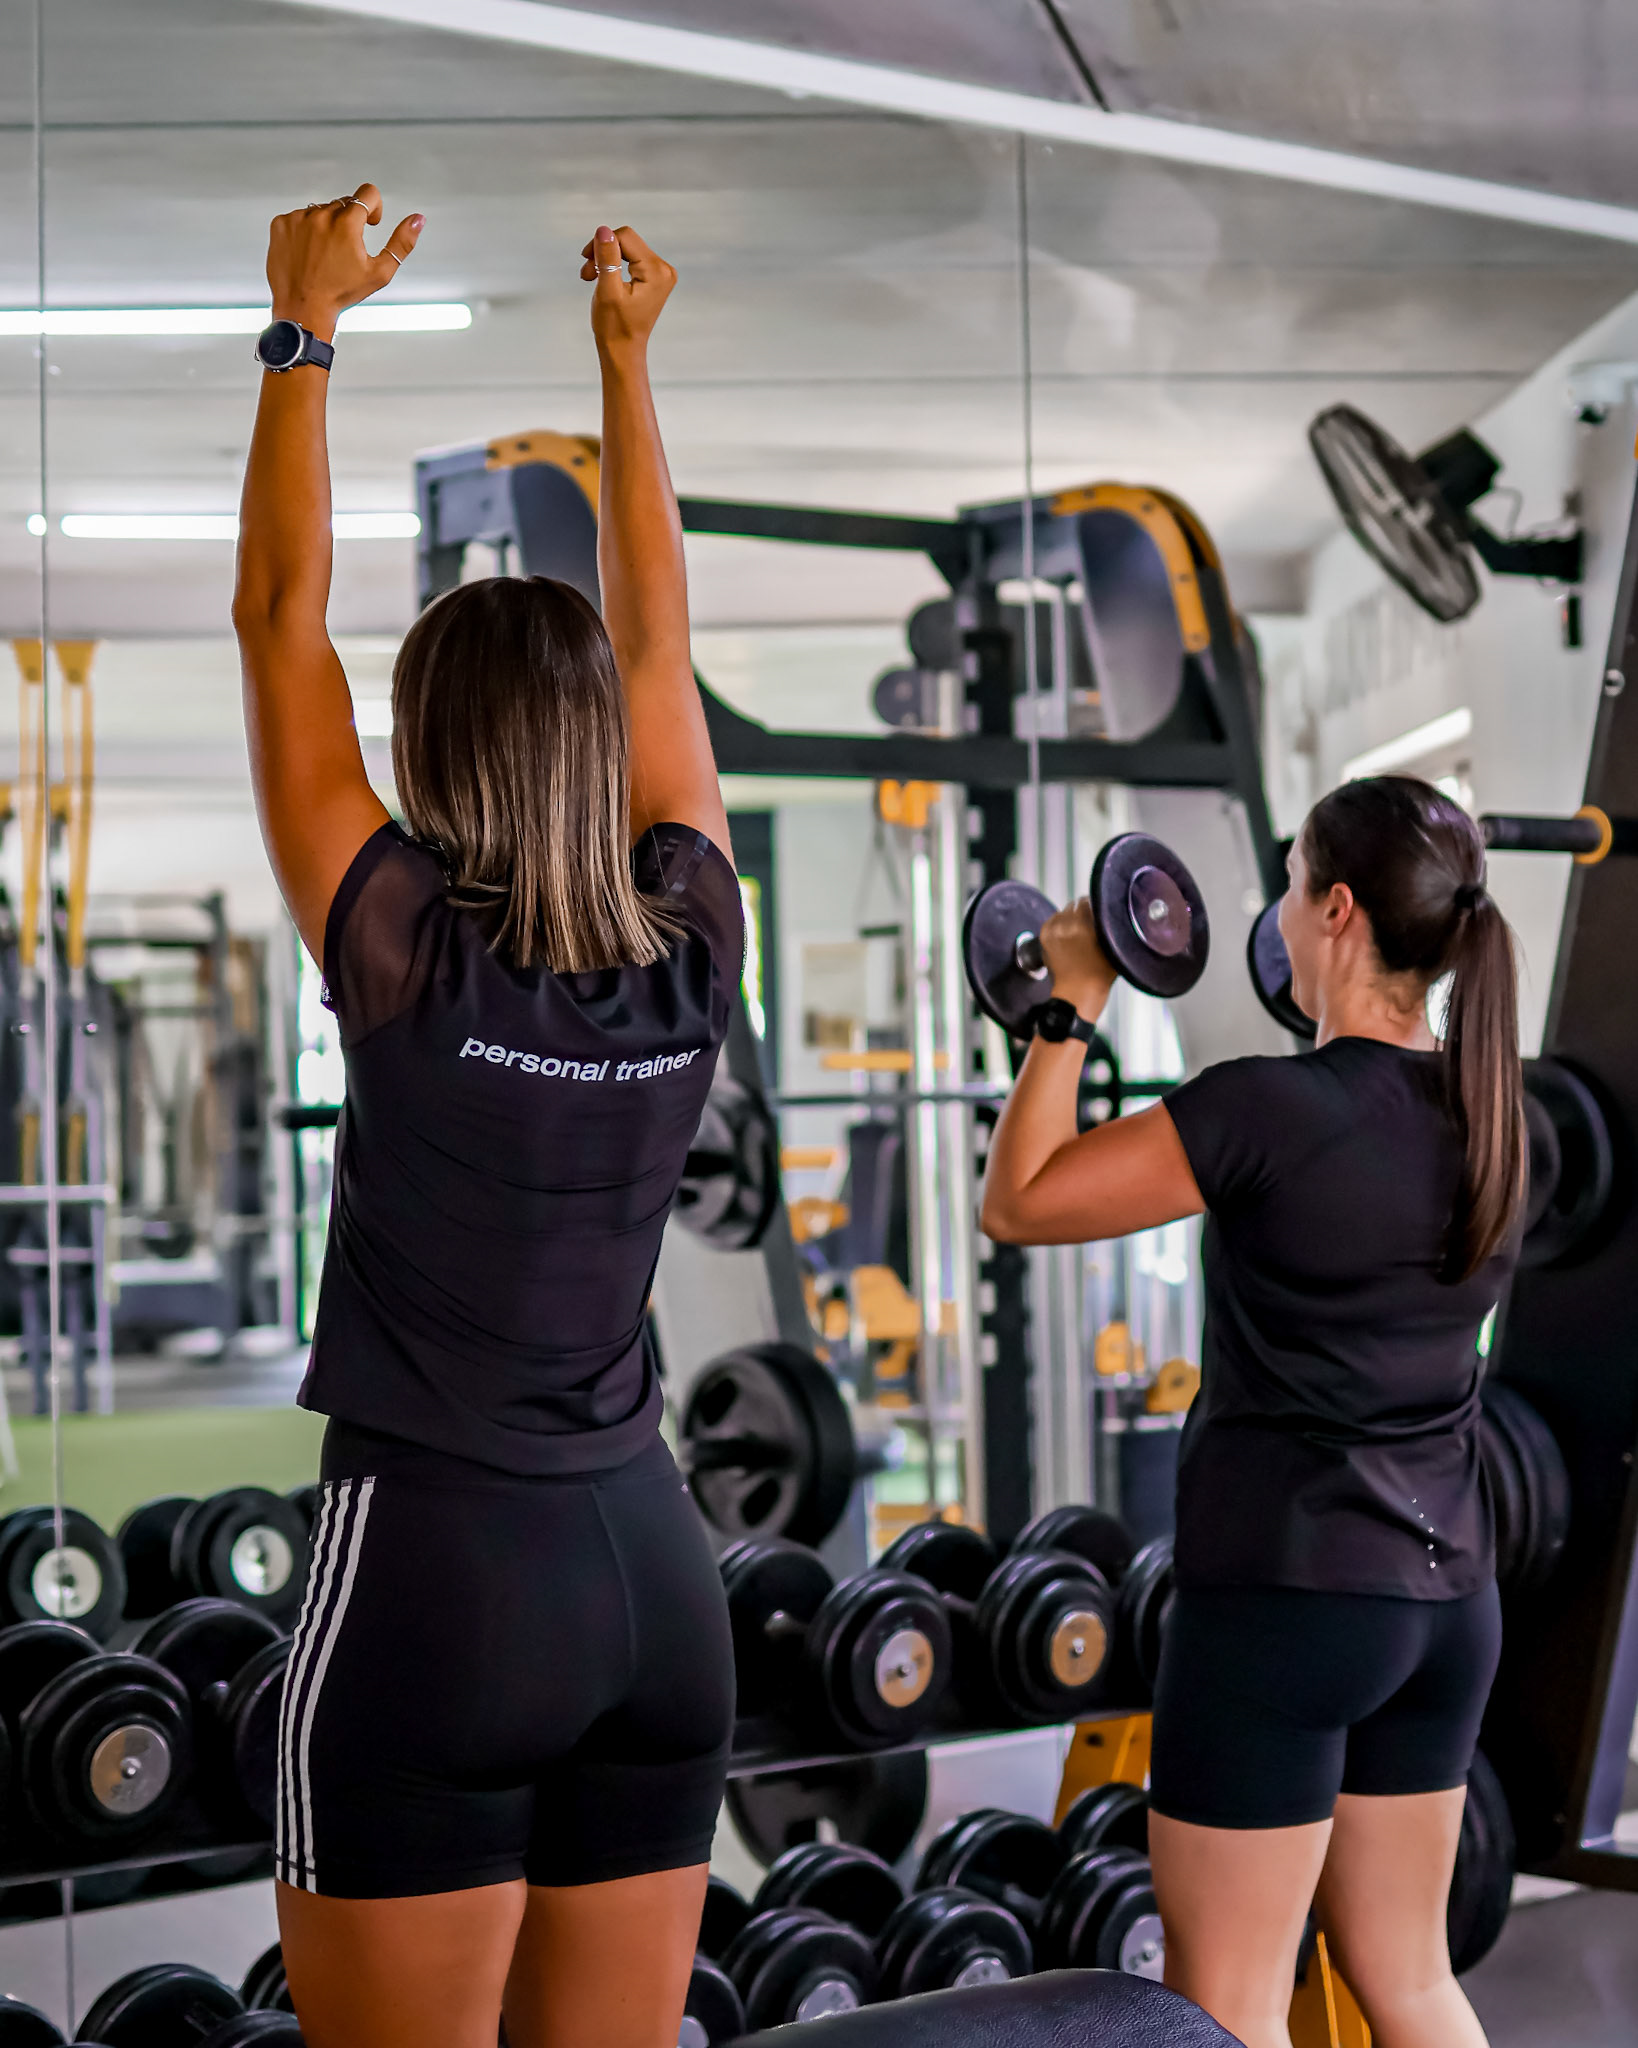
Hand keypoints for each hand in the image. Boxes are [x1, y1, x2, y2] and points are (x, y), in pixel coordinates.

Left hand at [266, 183, 421, 339]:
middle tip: (345, 250)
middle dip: (349, 221)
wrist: (303, 308)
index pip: (368, 193)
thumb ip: (401, 243)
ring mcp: (298, 218)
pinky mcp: (281, 224)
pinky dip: (305, 230)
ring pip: (321, 210)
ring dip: (327, 225)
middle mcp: (321, 215)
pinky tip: (308, 253)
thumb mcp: (379, 272)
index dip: (374, 208)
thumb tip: (417, 220)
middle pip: (344, 204)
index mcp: (347, 223)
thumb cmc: (340, 294)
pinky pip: (298, 217)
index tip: (370, 223)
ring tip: (325, 254)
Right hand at [581, 225, 675, 357]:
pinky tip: (601, 278)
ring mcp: (661, 273)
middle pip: (627, 241)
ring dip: (605, 259)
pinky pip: (631, 258)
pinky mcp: (654, 277)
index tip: (586, 262)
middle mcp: (664, 269)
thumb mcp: (608, 290)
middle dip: (603, 253)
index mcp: (657, 271)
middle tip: (586, 274)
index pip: (625, 237)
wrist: (623, 350)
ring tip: (590, 278)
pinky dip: (613, 265)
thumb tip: (603, 229)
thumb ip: (607, 258)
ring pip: (626, 248)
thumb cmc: (614, 326)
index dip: (602, 244)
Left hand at [1039, 898, 1116, 1015]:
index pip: (1087, 901)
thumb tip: (1108, 912)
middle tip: (1088, 920)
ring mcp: (1053, 930)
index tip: (1099, 909)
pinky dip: (1058, 923)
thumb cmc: (1100, 974)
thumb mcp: (1112, 946)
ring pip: (1062, 912)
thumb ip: (1109, 926)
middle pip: (1074, 904)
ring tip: (1077, 928)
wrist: (1078, 993)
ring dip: (1069, 917)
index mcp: (1084, 924)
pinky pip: (1051, 920)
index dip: (1095, 904)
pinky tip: (1066, 932)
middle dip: (1082, 910)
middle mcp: (1066, 924)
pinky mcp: (1044, 937)